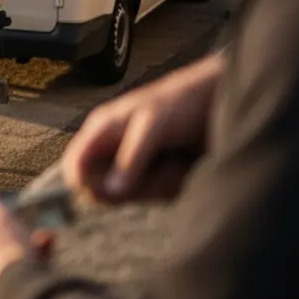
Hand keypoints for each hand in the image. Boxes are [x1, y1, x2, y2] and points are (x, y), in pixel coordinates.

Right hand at [61, 52, 224, 204]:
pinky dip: (174, 185)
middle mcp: (114, 150)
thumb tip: (108, 191)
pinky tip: (185, 164)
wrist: (224, 102)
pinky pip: (156, 197)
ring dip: (159, 184)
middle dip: (134, 186)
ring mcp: (136, 165)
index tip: (112, 191)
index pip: (74, 168)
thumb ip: (130, 156)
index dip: (86, 185)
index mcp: (102, 131)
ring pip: (133, 197)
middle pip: (104, 191)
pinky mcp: (158, 176)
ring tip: (178, 158)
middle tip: (159, 164)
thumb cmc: (183, 102)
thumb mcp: (154, 124)